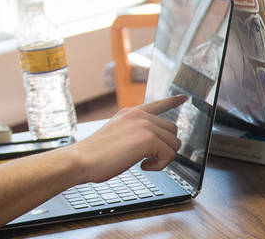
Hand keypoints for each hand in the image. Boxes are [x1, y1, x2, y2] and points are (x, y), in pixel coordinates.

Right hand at [58, 94, 187, 184]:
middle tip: (147, 159)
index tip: (183, 97)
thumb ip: (133, 133)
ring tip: (143, 162)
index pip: (158, 104)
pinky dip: (159, 165)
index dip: (173, 101)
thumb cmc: (93, 155)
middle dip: (164, 147)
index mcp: (131, 113)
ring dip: (162, 157)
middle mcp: (140, 115)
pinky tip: (142, 166)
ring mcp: (145, 125)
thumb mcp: (116, 135)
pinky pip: (169, 155)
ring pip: (174, 143)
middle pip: (172, 130)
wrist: (81, 160)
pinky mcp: (149, 138)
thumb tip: (151, 144)